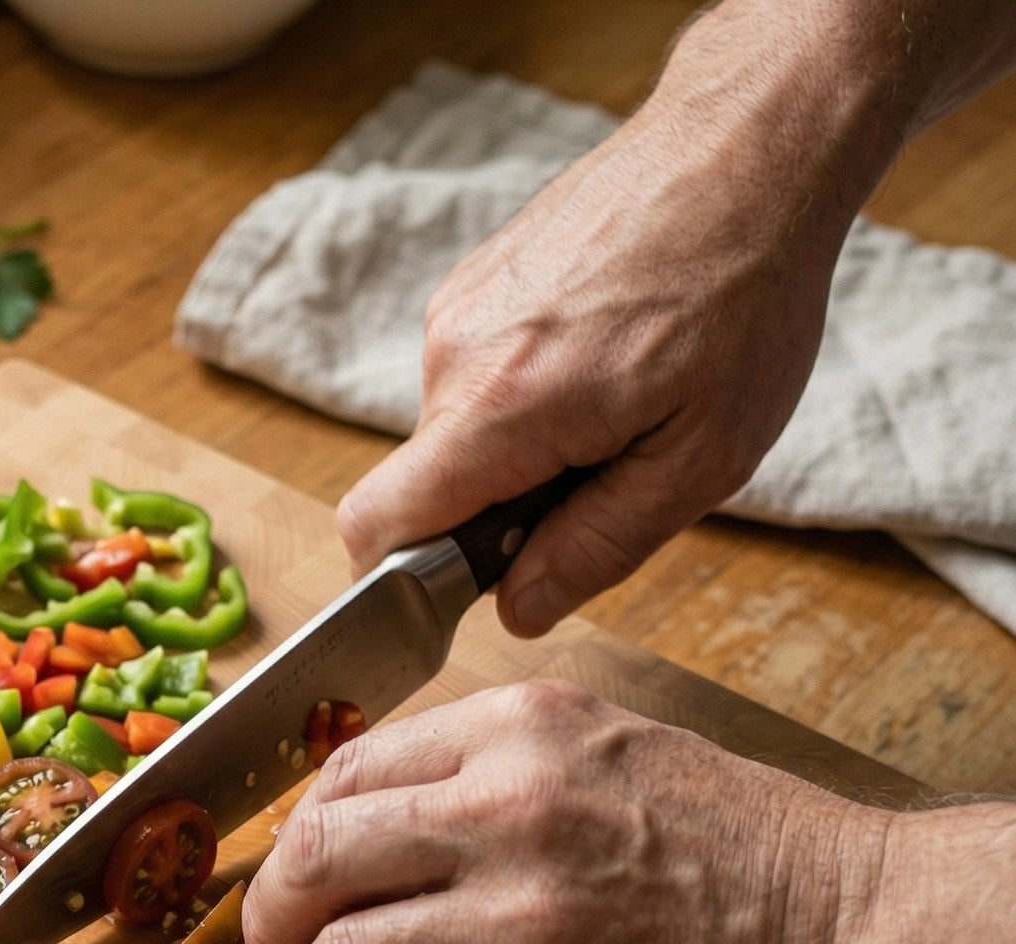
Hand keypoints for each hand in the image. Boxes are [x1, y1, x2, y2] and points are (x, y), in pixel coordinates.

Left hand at [240, 680, 890, 943]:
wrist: (847, 935)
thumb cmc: (735, 846)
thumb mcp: (606, 749)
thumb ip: (485, 767)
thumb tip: (359, 821)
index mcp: (521, 732)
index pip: (342, 774)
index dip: (292, 840)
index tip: (288, 882)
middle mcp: (511, 815)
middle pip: (313, 863)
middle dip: (265, 923)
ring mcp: (525, 925)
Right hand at [337, 8, 893, 635]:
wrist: (749, 148)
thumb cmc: (743, 297)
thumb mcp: (700, 459)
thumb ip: (596, 548)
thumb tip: (517, 611)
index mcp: (499, 408)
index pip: (377, 526)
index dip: (404, 581)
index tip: (473, 584)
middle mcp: (454, 355)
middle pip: (426, 487)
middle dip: (493, 511)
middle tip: (601, 477)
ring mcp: (457, 310)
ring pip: (455, 434)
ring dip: (518, 450)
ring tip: (615, 404)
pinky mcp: (472, 283)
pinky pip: (473, 378)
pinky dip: (523, 396)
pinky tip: (600, 361)